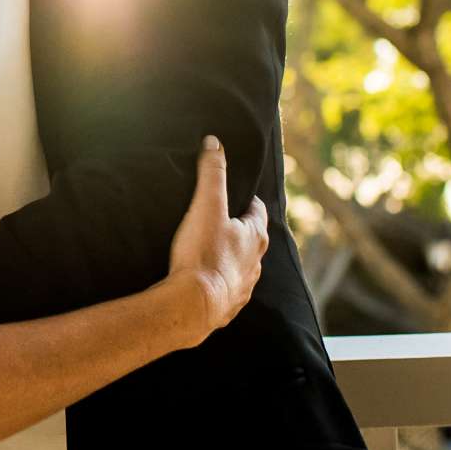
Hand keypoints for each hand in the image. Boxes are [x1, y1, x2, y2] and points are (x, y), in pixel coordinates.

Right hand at [165, 135, 268, 343]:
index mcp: (255, 237)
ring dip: (231, 258)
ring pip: (243, 266)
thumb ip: (211, 173)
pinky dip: (220, 282)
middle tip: (221, 220)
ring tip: (212, 251)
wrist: (192, 305)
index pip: (257, 211)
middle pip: (252, 240)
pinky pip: (228, 290)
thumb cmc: (203, 253)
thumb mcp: (206, 205)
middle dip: (239, 230)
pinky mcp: (228, 306)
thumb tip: (215, 143)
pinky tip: (206, 281)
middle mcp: (255, 263)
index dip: (247, 201)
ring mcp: (244, 287)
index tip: (236, 195)